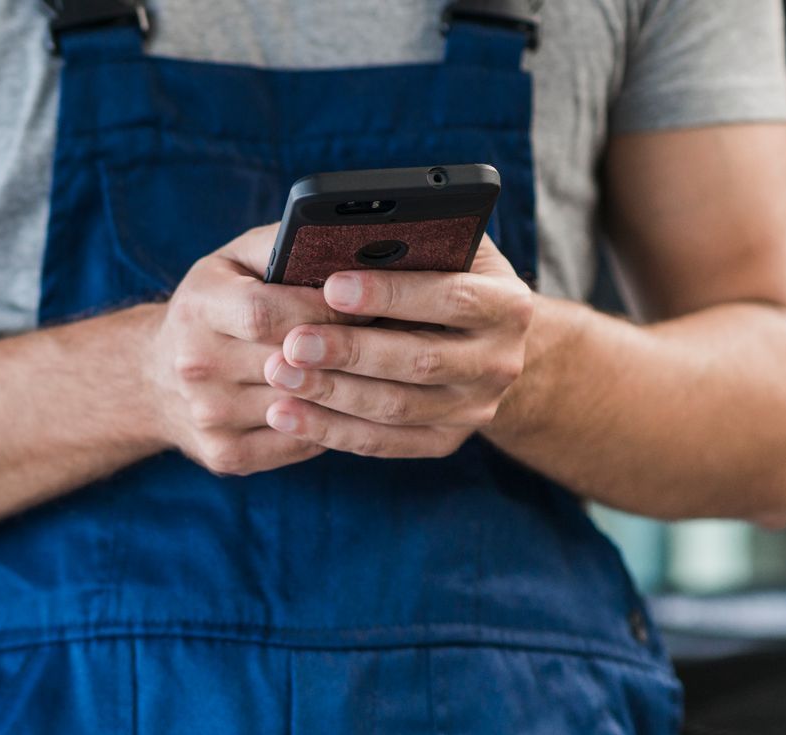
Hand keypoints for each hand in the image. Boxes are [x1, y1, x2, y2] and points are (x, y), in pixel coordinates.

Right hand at [147, 224, 361, 475]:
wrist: (152, 380)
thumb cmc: (212, 308)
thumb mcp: (231, 262)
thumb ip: (280, 245)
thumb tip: (345, 237)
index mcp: (197, 308)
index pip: (267, 313)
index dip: (325, 309)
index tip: (369, 303)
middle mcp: (196, 366)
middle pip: (289, 362)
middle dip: (346, 349)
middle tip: (392, 337)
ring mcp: (208, 416)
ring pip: (301, 407)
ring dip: (348, 391)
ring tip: (383, 371)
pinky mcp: (224, 454)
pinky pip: (298, 444)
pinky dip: (330, 425)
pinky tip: (350, 407)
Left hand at [262, 237, 534, 458]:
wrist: (483, 342)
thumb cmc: (442, 276)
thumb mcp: (443, 249)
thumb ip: (409, 243)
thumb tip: (342, 240)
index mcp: (506, 303)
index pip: (451, 297)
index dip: (392, 293)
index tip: (333, 285)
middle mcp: (500, 361)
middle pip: (421, 361)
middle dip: (352, 351)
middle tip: (293, 341)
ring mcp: (473, 409)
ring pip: (396, 408)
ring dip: (331, 394)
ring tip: (278, 374)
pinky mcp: (443, 442)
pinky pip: (381, 442)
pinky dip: (328, 430)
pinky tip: (284, 414)